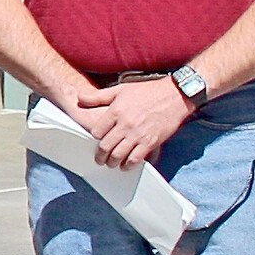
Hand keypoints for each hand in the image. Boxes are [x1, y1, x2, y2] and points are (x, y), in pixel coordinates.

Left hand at [75, 76, 191, 168]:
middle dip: (100, 156)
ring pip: (118, 155)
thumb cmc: (148, 91)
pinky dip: (128, 165)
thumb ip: (98, 96)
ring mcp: (138, 134)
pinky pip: (135, 158)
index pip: (97, 132)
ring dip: (112, 162)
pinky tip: (126, 165)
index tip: (96, 142)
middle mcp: (125, 124)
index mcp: (115, 111)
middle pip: (105, 146)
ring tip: (111, 163)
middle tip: (100, 159)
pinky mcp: (151, 142)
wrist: (175, 95)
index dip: (94, 139)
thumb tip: (79, 98)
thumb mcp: (120, 89)